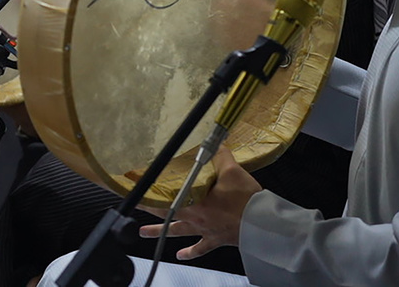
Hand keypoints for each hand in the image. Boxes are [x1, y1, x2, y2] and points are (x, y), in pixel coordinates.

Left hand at [139, 146, 260, 259]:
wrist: (262, 224)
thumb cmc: (245, 200)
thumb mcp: (233, 172)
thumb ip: (221, 157)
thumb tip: (217, 143)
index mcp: (196, 203)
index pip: (167, 198)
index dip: (151, 194)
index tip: (138, 190)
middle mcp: (196, 218)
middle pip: (167, 215)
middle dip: (151, 211)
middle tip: (136, 207)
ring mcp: (205, 230)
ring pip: (177, 232)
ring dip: (160, 232)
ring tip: (144, 233)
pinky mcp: (216, 239)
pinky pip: (200, 248)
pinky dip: (190, 252)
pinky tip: (181, 255)